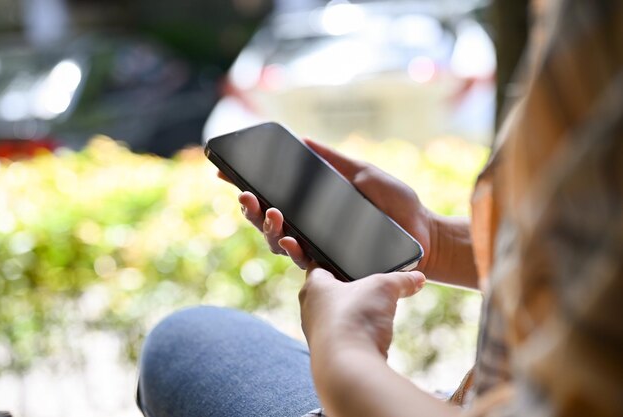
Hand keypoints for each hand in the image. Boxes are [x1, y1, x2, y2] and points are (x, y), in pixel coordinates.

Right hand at [219, 139, 434, 271]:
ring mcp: (320, 249)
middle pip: (270, 222)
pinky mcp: (334, 266)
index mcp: (315, 206)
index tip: (227, 172)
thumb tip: (303, 139)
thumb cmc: (398, 204)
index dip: (250, 187)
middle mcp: (312, 228)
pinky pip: (305, 261)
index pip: (275, 198)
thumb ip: (334, 161)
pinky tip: (290, 240)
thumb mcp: (364, 173)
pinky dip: (294, 249)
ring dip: (268, 228)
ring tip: (270, 212)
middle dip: (251, 209)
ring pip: (280, 243)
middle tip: (245, 194)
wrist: (424, 233)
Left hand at [299, 263, 425, 355]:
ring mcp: (318, 334)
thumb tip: (418, 278)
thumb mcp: (384, 288)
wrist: (349, 367)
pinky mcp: (329, 353)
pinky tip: (371, 335)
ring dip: (353, 314)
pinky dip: (357, 333)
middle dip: (348, 289)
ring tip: (373, 312)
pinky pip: (344, 337)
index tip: (347, 260)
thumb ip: (401, 279)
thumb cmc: (355, 318)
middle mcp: (309, 310)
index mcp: (313, 287)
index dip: (334, 260)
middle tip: (367, 286)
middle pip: (329, 293)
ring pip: (336, 317)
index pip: (319, 265)